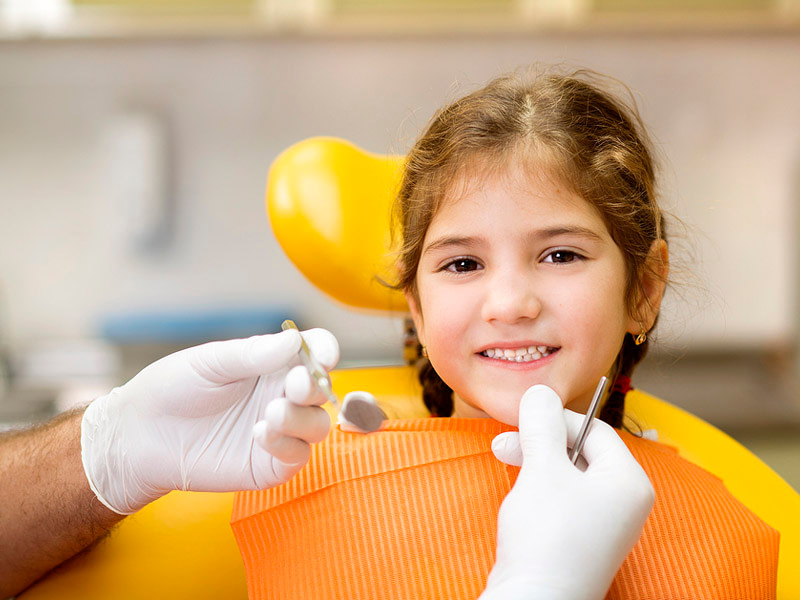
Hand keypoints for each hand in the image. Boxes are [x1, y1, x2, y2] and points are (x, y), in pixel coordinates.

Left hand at [81, 329, 337, 513]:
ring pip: (318, 426)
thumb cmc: (171, 389)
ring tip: (270, 414)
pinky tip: (259, 435)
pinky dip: (287, 445)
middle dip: (316, 386)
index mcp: (273, 363)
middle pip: (322, 390)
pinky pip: (296, 457)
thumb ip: (253, 354)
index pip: (315, 352)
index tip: (321, 355)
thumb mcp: (209, 362)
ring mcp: (278, 431)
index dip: (325, 351)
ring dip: (302, 418)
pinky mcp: (268, 464)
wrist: (138, 436)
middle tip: (296, 385)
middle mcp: (281, 395)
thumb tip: (296, 340)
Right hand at [482, 385, 653, 599]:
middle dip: (539, 442)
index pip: (595, 429)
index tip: (521, 420)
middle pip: (580, 450)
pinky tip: (518, 493)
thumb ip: (542, 424)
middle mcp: (623, 502)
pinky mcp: (581, 540)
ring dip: (534, 461)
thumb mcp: (542, 469)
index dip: (556, 419)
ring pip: (567, 473)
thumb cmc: (546, 536)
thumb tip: (540, 390)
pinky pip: (562, 498)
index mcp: (629, 481)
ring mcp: (603, 524)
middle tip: (503, 444)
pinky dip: (538, 487)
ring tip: (504, 462)